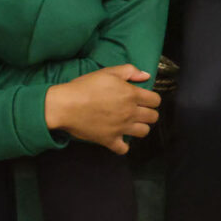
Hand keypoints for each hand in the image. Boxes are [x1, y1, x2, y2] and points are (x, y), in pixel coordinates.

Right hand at [45, 65, 159, 152]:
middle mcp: (130, 112)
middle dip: (149, 113)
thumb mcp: (108, 72)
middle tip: (139, 111)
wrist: (65, 105)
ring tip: (131, 124)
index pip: (156, 101)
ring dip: (140, 127)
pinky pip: (123, 149)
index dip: (152, 99)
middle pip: (153, 117)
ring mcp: (121, 128)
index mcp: (132, 95)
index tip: (144, 99)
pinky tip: (119, 138)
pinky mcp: (108, 140)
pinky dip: (123, 145)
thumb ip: (130, 71)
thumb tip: (146, 75)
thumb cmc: (85, 86)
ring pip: (143, 132)